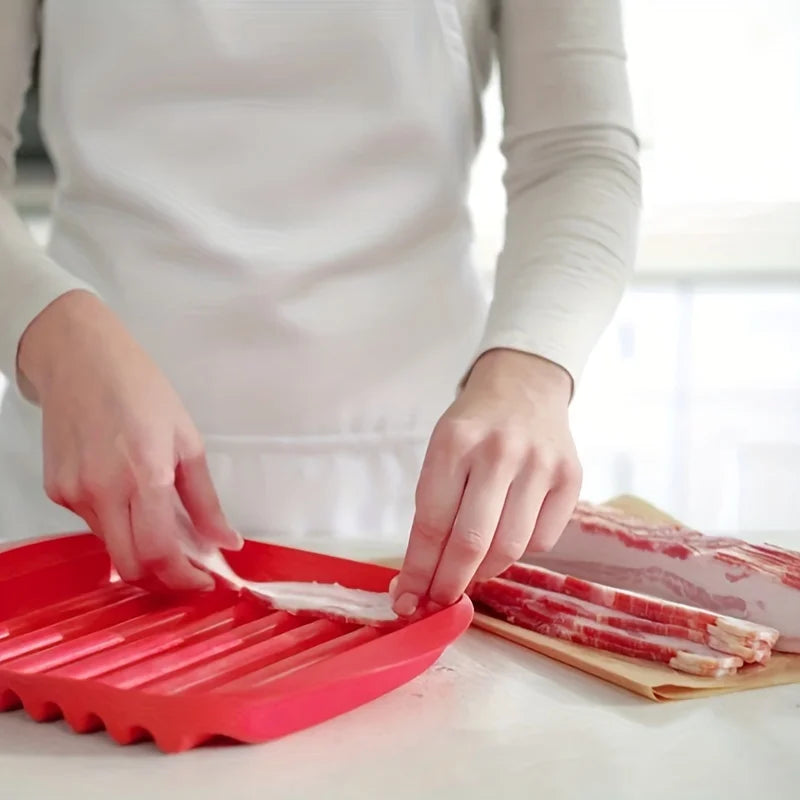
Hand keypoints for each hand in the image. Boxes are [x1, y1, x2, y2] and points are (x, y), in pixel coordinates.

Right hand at [17, 290, 241, 590]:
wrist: (80, 359)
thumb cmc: (138, 389)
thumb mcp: (187, 440)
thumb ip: (205, 500)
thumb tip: (225, 540)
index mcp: (144, 475)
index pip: (159, 554)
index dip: (183, 579)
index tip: (203, 581)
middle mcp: (102, 491)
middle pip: (130, 565)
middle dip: (162, 576)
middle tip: (187, 567)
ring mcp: (73, 493)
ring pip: (111, 546)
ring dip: (140, 547)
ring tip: (162, 522)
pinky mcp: (56, 491)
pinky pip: (93, 524)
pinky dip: (118, 524)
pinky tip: (130, 497)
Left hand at [391, 348, 581, 614]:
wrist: (525, 385)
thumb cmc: (474, 425)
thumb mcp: (441, 450)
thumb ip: (434, 507)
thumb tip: (421, 575)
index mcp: (455, 442)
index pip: (432, 523)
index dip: (418, 570)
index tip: (407, 600)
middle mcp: (500, 452)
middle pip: (471, 543)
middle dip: (448, 585)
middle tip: (437, 602)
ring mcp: (540, 465)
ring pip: (510, 548)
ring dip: (483, 574)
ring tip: (468, 575)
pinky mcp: (571, 477)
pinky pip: (543, 541)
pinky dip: (519, 553)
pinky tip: (504, 541)